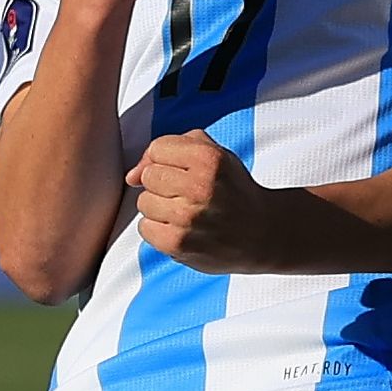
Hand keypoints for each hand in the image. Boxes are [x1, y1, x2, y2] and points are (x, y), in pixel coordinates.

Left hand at [127, 130, 281, 272]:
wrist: (261, 233)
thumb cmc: (232, 190)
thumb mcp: (214, 154)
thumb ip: (171, 147)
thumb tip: (131, 175)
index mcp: (209, 158)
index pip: (157, 148)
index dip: (166, 159)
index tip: (182, 171)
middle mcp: (199, 186)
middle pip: (149, 176)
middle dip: (162, 184)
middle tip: (187, 194)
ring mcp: (188, 217)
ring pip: (144, 202)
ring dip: (160, 207)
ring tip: (185, 213)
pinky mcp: (178, 243)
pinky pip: (145, 228)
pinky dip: (158, 229)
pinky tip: (180, 228)